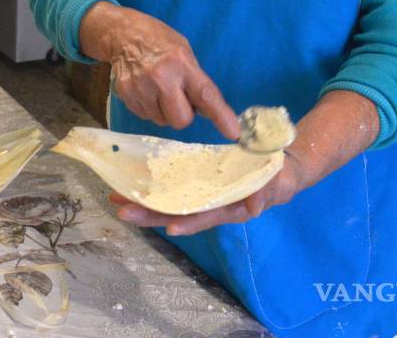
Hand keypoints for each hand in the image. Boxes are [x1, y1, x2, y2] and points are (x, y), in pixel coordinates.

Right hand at [79, 2, 238, 138]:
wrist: (122, 34)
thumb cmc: (159, 41)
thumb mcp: (184, 52)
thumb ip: (196, 81)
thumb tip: (210, 112)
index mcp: (181, 63)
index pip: (204, 94)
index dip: (220, 115)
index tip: (233, 132)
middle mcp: (161, 77)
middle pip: (181, 120)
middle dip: (183, 113)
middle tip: (178, 96)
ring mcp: (140, 88)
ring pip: (162, 121)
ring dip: (164, 111)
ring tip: (158, 89)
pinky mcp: (125, 95)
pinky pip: (146, 117)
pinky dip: (150, 108)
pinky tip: (146, 89)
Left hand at [110, 147, 307, 234]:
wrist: (280, 169)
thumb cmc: (279, 177)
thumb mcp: (277, 184)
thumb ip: (266, 192)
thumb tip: (254, 206)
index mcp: (230, 208)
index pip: (205, 217)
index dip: (188, 222)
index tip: (169, 228)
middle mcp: (211, 207)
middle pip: (178, 214)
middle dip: (150, 215)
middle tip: (122, 212)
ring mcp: (202, 197)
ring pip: (169, 204)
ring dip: (143, 204)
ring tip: (115, 200)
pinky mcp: (197, 185)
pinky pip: (171, 190)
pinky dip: (151, 189)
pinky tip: (130, 188)